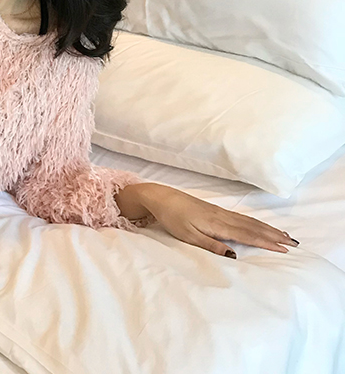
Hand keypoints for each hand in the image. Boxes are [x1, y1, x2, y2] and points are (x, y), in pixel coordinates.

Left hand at [135, 183, 299, 258]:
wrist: (161, 197)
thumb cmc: (173, 218)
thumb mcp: (188, 236)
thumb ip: (211, 246)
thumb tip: (234, 256)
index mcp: (217, 225)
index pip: (247, 235)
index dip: (267, 242)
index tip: (285, 249)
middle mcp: (222, 217)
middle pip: (253, 227)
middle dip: (273, 235)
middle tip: (294, 243)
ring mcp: (220, 212)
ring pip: (248, 221)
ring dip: (267, 228)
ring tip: (283, 235)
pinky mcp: (215, 210)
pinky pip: (241, 217)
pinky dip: (254, 222)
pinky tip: (259, 225)